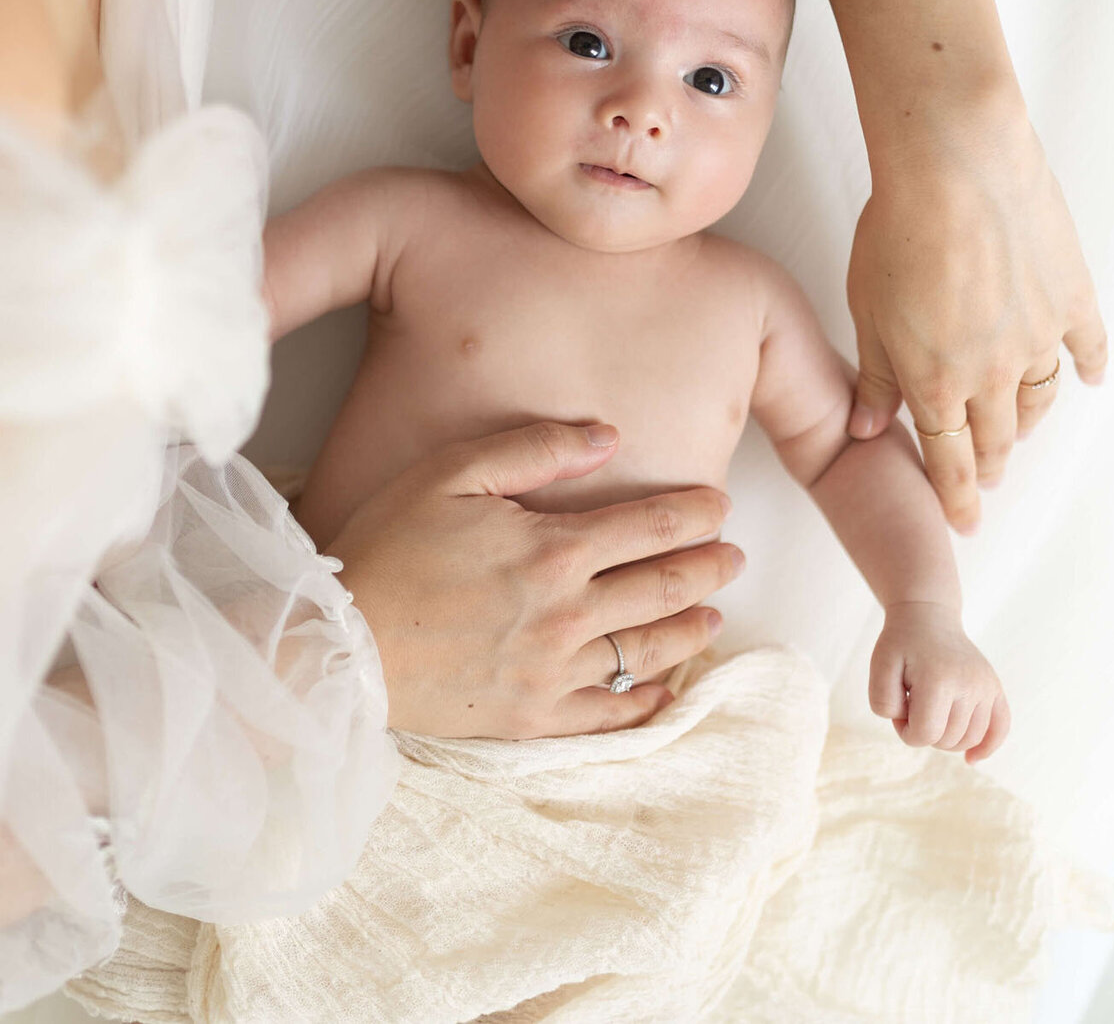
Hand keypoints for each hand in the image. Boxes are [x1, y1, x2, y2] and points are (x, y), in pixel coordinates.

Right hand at [328, 421, 742, 739]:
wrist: (336, 644)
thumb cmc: (388, 547)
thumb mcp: (452, 472)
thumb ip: (536, 449)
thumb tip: (609, 437)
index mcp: (553, 551)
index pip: (653, 526)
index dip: (697, 514)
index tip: (721, 505)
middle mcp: (567, 615)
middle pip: (665, 588)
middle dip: (709, 567)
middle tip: (735, 556)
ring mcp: (553, 672)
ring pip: (648, 651)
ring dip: (691, 629)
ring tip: (712, 614)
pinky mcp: (532, 718)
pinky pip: (608, 715)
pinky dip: (646, 701)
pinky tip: (665, 689)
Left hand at [847, 108, 1106, 532]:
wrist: (955, 169)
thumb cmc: (899, 228)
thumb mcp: (867, 310)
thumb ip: (873, 375)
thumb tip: (865, 427)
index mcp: (936, 383)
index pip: (947, 459)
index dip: (954, 495)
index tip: (961, 521)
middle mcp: (992, 372)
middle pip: (997, 438)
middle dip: (990, 466)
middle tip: (987, 481)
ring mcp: (1039, 337)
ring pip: (1040, 399)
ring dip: (1029, 423)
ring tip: (1021, 433)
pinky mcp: (1071, 298)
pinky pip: (1088, 345)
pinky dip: (1089, 365)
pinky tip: (1089, 377)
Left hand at [869, 601, 1008, 762]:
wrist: (929, 617)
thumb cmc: (901, 644)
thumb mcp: (879, 666)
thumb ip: (883, 702)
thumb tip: (915, 729)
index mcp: (939, 679)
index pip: (924, 734)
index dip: (905, 731)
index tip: (899, 711)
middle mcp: (969, 684)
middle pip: (948, 740)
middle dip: (925, 732)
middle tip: (913, 705)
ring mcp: (986, 686)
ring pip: (970, 739)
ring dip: (947, 737)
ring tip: (932, 711)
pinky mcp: (995, 688)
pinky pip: (1001, 728)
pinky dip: (987, 747)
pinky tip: (972, 759)